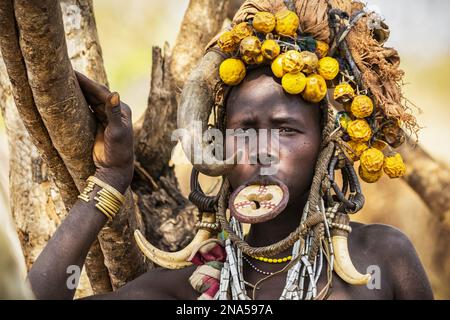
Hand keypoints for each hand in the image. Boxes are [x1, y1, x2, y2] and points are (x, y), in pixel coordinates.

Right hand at [76, 71, 133, 193]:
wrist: (114, 168)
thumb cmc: (119, 150)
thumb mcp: (117, 131)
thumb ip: (114, 113)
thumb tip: (115, 93)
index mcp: (122, 109)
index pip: (102, 93)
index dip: (88, 83)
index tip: (74, 74)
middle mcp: (114, 111)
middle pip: (95, 94)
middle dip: (82, 84)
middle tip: (65, 73)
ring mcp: (105, 117)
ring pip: (90, 101)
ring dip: (79, 92)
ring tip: (64, 81)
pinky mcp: (97, 124)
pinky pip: (86, 110)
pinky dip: (78, 103)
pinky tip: (67, 97)